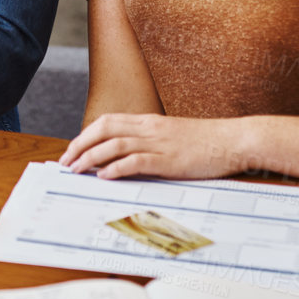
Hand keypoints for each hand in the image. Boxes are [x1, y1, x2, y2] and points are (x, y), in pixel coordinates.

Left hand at [59, 113, 245, 180]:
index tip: (72, 150)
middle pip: (104, 129)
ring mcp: (158, 143)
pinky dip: (116, 167)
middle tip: (65, 161)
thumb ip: (150, 143)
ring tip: (76, 170)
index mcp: (149, 122)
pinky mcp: (169, 160)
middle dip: (80, 145)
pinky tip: (104, 176)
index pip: (107, 122)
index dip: (86, 135)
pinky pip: (136, 161)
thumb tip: (127, 157)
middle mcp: (149, 129)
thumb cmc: (206, 142)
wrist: (234, 140)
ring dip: (91, 157)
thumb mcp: (172, 137)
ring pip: (114, 144)